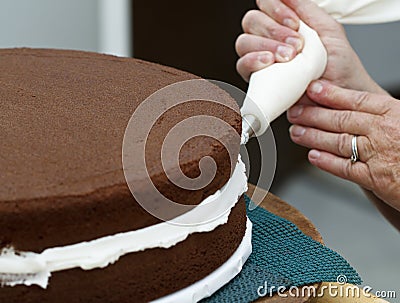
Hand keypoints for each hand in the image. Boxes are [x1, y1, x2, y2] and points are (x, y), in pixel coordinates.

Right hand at [235, 0, 384, 93]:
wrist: (339, 99)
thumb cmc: (339, 69)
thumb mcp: (329, 30)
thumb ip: (306, 9)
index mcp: (285, 26)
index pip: (265, 6)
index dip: (274, 9)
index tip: (294, 24)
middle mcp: (270, 41)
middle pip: (251, 21)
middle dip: (272, 30)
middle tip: (295, 45)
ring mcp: (261, 61)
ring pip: (244, 42)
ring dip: (264, 46)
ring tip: (287, 57)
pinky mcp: (257, 81)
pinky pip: (242, 65)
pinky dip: (253, 61)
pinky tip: (269, 63)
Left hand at [288, 80, 399, 211]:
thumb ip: (384, 114)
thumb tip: (358, 107)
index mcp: (394, 113)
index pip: (356, 100)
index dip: (331, 94)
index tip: (313, 89)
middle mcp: (383, 131)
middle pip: (341, 119)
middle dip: (313, 114)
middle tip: (295, 111)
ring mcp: (378, 155)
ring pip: (338, 141)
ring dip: (313, 136)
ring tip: (296, 132)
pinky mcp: (376, 179)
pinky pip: (345, 168)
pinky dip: (327, 162)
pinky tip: (313, 157)